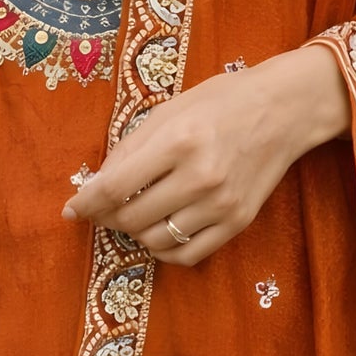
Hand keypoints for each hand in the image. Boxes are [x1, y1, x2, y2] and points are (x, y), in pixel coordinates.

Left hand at [63, 44, 348, 264]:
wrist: (283, 109)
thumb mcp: (170, 110)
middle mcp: (200, 177)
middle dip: (108, 217)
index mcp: (178, 141)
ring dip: (135, 233)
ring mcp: (222, 204)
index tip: (71, 210)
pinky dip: (165, 250)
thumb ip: (130, 148)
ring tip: (136, 214)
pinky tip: (161, 232)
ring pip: (156, 241)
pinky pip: (188, 254)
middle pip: (131, 218)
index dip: (85, 203)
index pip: (115, 187)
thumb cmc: (221, 101)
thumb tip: (95, 186)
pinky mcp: (238, 222)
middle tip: (104, 208)